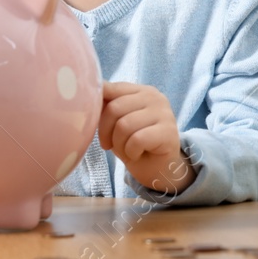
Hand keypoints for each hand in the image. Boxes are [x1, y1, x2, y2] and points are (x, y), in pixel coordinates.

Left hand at [99, 81, 193, 195]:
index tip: (93, 124)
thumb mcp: (116, 123)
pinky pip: (137, 140)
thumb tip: (89, 90)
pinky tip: (137, 154)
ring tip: (127, 150)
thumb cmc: (134, 144)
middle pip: (114, 108)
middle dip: (105, 132)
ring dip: (119, 144)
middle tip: (109, 144)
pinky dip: (131, 152)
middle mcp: (155, 97)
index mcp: (141, 91)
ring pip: (124, 125)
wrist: (158, 169)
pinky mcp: (168, 131)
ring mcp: (164, 113)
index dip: (96, 108)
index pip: (111, 89)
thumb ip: (107, 105)